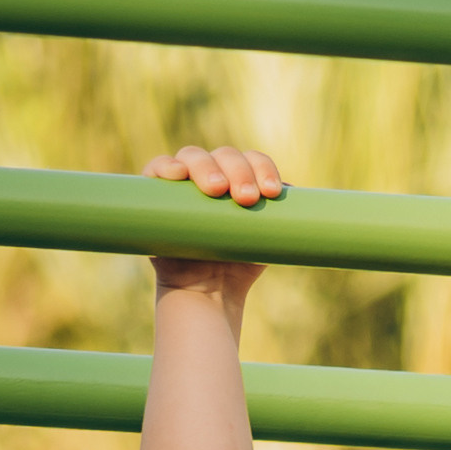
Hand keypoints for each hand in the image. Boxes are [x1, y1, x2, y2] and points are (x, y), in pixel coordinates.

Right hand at [144, 143, 285, 299]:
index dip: (263, 169)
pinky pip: (156, 168)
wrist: (208, 293)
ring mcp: (183, 182)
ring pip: (193, 157)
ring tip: (217, 190)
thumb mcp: (267, 239)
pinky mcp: (156, 193)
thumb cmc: (238, 263)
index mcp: (239, 177)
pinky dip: (166, 166)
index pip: (252, 160)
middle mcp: (212, 173)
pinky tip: (177, 174)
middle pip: (225, 156)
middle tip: (246, 199)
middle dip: (239, 172)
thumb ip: (284, 218)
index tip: (272, 193)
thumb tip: (294, 193)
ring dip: (207, 168)